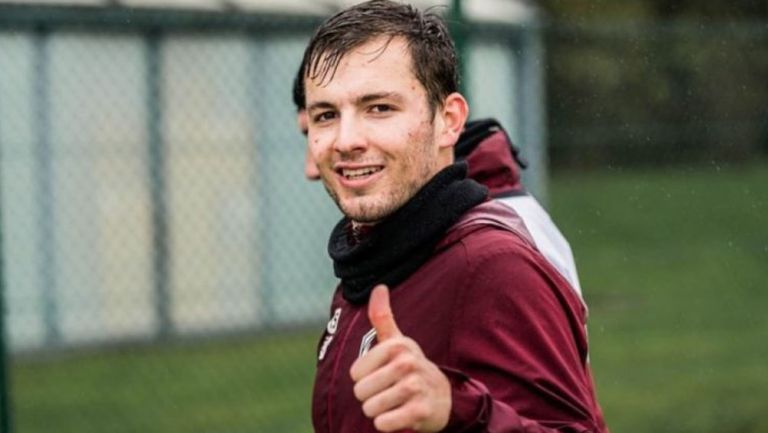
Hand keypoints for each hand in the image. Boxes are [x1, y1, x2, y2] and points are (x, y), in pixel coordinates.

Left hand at [350, 285, 451, 431]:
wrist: (444, 397)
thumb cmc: (411, 367)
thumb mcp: (398, 341)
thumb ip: (382, 317)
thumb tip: (379, 286)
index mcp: (397, 346)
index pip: (355, 373)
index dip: (363, 378)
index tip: (380, 375)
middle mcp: (407, 364)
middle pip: (361, 392)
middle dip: (369, 398)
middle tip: (387, 392)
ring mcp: (415, 388)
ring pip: (371, 409)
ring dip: (377, 412)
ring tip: (393, 403)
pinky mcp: (420, 412)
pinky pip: (384, 423)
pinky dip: (386, 424)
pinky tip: (399, 415)